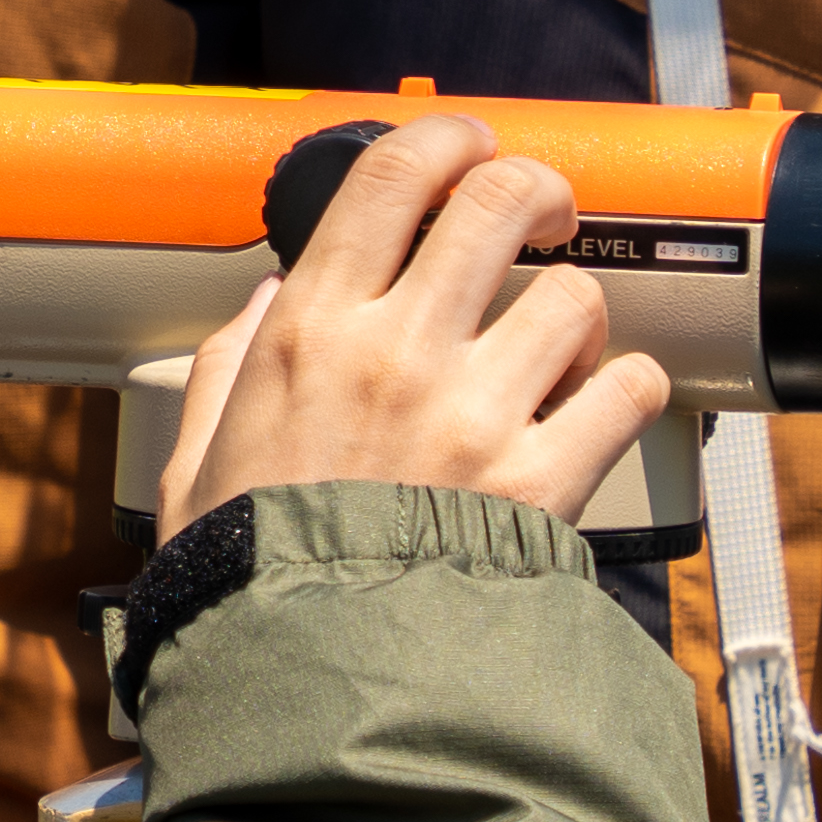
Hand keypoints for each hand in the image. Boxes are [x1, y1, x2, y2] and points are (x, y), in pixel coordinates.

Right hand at [154, 113, 672, 537]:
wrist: (297, 684)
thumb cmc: (244, 580)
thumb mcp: (192, 461)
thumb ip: (227, 366)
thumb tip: (267, 300)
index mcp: (310, 334)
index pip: (392, 175)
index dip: (447, 136)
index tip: (470, 144)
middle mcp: (397, 353)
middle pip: (497, 201)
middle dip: (535, 188)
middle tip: (545, 210)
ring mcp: (476, 414)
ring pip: (573, 296)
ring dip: (578, 310)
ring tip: (564, 346)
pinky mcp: (542, 483)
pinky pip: (630, 392)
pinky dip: (629, 390)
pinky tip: (600, 409)